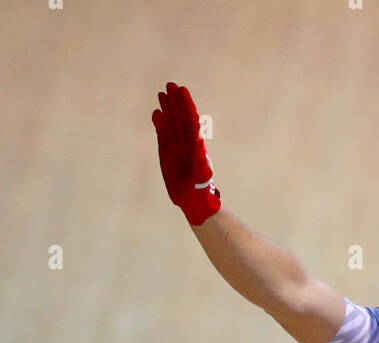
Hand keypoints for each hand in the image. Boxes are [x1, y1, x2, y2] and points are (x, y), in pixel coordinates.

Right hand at [152, 81, 220, 225]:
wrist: (193, 201)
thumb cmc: (200, 191)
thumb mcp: (201, 176)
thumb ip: (200, 159)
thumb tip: (200, 140)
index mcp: (195, 145)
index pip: (190, 121)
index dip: (186, 105)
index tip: (182, 90)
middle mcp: (186, 142)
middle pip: (180, 117)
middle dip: (176, 102)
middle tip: (171, 84)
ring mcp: (176, 146)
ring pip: (171, 123)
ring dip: (167, 108)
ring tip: (162, 93)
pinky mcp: (167, 151)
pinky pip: (163, 133)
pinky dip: (159, 123)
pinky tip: (157, 113)